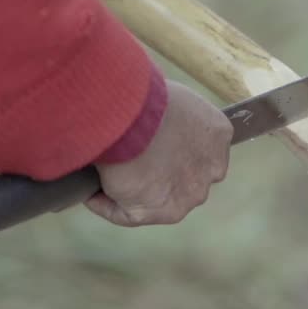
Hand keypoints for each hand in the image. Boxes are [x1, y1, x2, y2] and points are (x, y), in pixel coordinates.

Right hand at [85, 80, 231, 225]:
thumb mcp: (167, 96)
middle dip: (159, 172)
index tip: (147, 142)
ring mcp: (187, 195)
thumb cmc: (141, 94)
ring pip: (157, 199)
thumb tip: (145, 120)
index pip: (199, 149)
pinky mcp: (157, 212)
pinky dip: (105, 203)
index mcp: (217, 134)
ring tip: (102, 177)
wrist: (129, 114)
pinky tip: (90, 192)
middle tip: (126, 160)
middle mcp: (211, 170)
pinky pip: (126, 213)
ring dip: (132, 191)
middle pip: (184, 178)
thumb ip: (168, 114)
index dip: (171, 148)